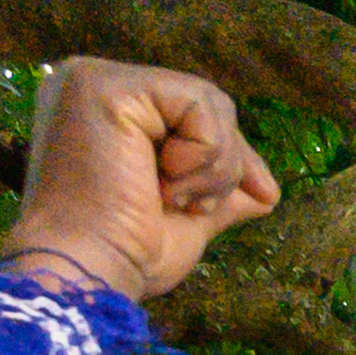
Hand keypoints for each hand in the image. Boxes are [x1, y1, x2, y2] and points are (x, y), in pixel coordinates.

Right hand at [0, 57, 281, 309]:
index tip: (253, 199)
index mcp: (103, 109)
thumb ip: (218, 191)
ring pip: (208, 101)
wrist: (90, 274)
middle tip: (196, 208)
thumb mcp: (186, 217)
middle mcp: (92, 82)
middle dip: (227, 162)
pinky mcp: (108, 87)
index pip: (190, 112)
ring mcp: (95, 79)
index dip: (228, 156)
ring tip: (171, 199)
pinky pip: (199, 103)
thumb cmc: (125, 254)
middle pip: (203, 102)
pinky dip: (203, 156)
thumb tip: (265, 192)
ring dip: (214, 166)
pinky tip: (163, 186)